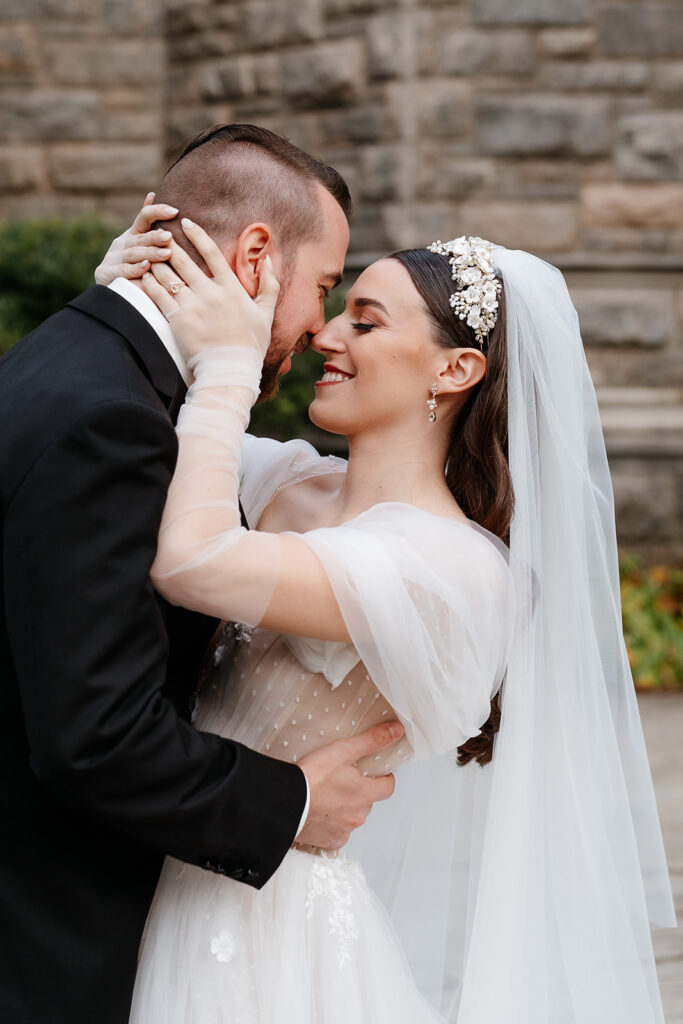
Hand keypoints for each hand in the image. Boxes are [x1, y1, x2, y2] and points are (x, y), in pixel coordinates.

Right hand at [94, 192, 178, 285]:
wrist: (119, 299)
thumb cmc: (143, 275)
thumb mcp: (152, 253)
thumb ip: (157, 232)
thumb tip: (157, 198)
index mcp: (134, 235)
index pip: (144, 218)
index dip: (157, 212)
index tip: (175, 210)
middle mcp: (122, 243)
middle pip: (140, 237)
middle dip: (155, 236)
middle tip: (170, 236)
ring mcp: (112, 257)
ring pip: (133, 253)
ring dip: (150, 252)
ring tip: (166, 253)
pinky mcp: (105, 273)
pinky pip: (122, 270)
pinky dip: (135, 268)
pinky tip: (146, 267)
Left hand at [140, 218, 279, 363]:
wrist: (230, 371)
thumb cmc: (250, 345)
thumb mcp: (266, 314)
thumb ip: (269, 285)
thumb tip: (267, 259)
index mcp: (231, 289)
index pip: (212, 253)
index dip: (197, 235)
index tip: (186, 222)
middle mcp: (210, 293)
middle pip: (184, 260)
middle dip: (169, 243)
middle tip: (158, 233)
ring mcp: (192, 306)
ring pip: (168, 275)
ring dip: (156, 261)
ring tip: (148, 252)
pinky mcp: (177, 320)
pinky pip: (159, 295)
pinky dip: (149, 282)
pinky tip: (143, 274)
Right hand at [296, 721, 403, 850]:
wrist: (285, 802)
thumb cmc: (311, 777)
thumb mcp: (344, 750)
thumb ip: (372, 740)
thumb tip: (395, 731)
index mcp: (365, 794)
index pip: (388, 787)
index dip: (383, 777)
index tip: (376, 772)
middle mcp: (358, 815)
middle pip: (368, 802)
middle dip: (359, 791)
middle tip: (342, 779)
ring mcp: (344, 830)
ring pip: (352, 817)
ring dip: (344, 807)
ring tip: (326, 794)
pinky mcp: (328, 841)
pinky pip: (337, 833)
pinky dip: (331, 824)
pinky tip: (320, 812)